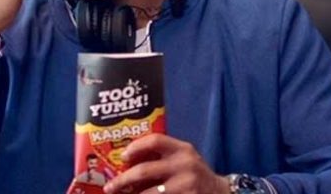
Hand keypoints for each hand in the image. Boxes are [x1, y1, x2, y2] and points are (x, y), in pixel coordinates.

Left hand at [103, 134, 229, 193]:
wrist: (220, 193)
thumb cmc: (194, 174)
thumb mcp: (184, 158)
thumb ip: (163, 156)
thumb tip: (127, 162)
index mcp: (183, 150)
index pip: (155, 141)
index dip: (135, 147)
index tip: (122, 156)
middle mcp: (185, 165)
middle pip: (144, 171)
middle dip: (123, 180)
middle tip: (110, 187)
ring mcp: (186, 186)